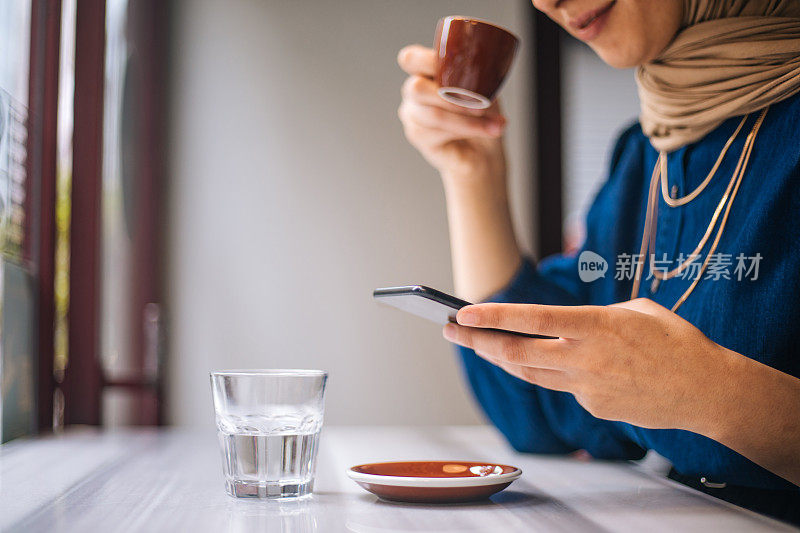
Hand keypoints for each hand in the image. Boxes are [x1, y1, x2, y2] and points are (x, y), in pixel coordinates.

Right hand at [397, 45, 507, 181]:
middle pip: (416, 88)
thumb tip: (481, 78)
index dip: (428, 61)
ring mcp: (412, 116)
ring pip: (433, 114)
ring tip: (493, 124)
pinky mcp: (418, 138)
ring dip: (467, 120)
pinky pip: (438, 132)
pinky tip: (485, 131)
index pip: (411, 60)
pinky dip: (466, 130)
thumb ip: (478, 78)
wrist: (485, 150)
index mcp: (426, 72)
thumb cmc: (484, 116)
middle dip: (451, 97)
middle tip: (480, 105)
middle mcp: (414, 93)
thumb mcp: (487, 89)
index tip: (458, 69)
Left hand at [443, 298, 735, 432]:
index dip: (494, 317)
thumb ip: (593, 317)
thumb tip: (562, 325)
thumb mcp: (636, 310)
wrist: (707, 390)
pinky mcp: (594, 408)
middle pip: (518, 353)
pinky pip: (563, 387)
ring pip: (531, 374)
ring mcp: (588, 388)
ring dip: (501, 358)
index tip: (462, 313)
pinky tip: (556, 363)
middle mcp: (587, 359)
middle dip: (478, 342)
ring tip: (479, 345)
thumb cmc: (675, 341)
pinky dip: (552, 373)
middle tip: (451, 330)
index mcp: (598, 326)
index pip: (533, 320)